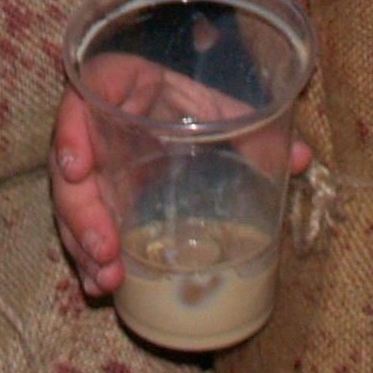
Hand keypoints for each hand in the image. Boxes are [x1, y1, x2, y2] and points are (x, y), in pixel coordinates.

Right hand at [51, 65, 311, 300]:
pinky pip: (81, 224)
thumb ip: (252, 124)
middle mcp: (91, 125)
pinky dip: (86, 257)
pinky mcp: (96, 192)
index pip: (78, 101)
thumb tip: (302, 158)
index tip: (77, 169)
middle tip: (106, 252)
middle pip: (69, 170)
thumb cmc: (187, 91)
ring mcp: (90, 162)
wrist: (170, 96)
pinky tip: (98, 286)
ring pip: (71, 206)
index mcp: (114, 86)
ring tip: (106, 281)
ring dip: (83, 245)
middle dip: (82, 216)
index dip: (71, 134)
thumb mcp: (216, 101)